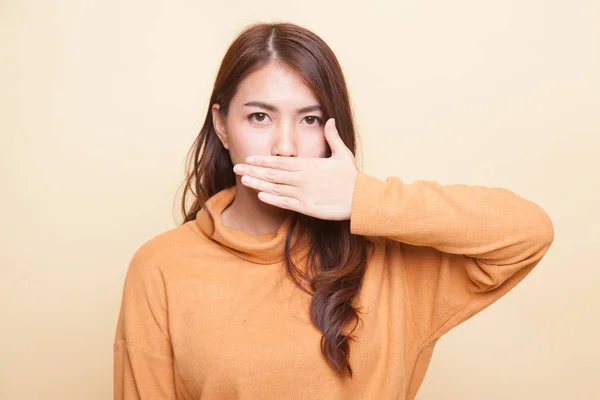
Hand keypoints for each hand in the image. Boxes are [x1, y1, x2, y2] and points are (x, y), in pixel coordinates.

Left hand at [232, 118, 358, 220]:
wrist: (361, 199)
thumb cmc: (352, 178)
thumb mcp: (343, 154)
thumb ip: (333, 137)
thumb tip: (330, 120)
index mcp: (309, 165)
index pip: (281, 161)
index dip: (263, 159)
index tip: (249, 157)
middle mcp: (302, 178)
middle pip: (273, 173)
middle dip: (253, 170)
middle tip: (236, 167)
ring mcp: (303, 193)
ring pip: (275, 188)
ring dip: (258, 183)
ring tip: (243, 180)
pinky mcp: (307, 207)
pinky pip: (285, 203)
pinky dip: (272, 199)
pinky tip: (260, 196)